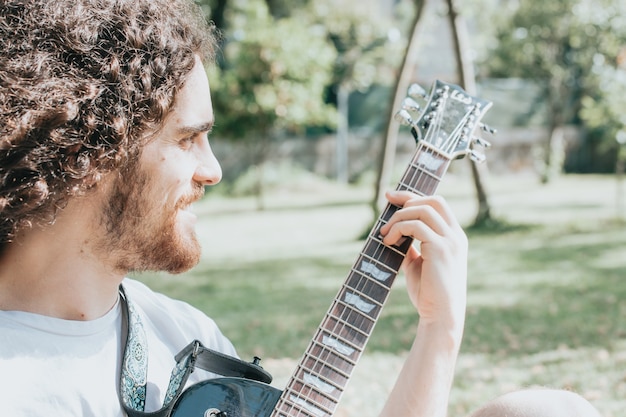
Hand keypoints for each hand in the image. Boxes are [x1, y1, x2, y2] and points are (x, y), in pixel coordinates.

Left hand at [379, 190, 467, 331]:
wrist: (440, 316)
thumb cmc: (428, 294)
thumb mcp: (417, 264)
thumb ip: (410, 247)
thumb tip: (393, 233)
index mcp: (454, 238)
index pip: (436, 205)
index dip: (412, 196)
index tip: (390, 196)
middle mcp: (456, 236)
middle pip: (433, 201)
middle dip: (406, 199)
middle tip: (385, 207)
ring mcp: (450, 241)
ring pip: (422, 210)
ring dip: (398, 218)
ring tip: (385, 234)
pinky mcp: (440, 249)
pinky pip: (415, 226)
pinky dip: (398, 229)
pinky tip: (389, 242)